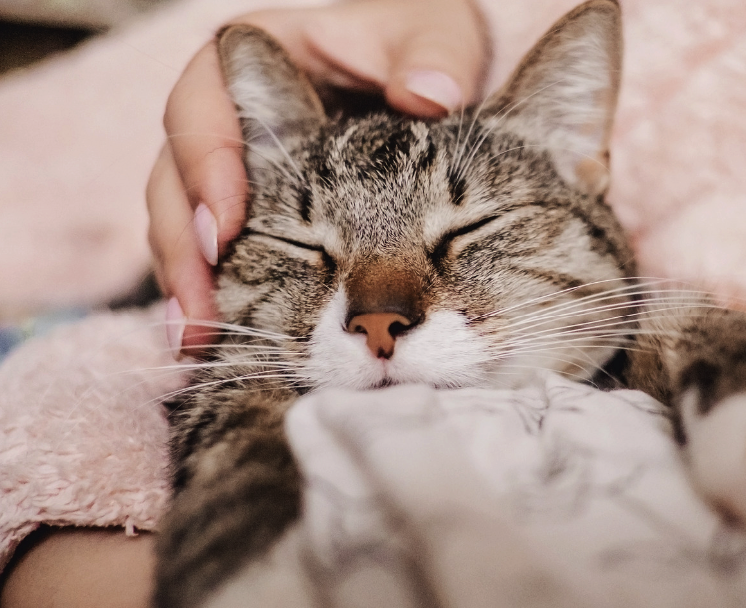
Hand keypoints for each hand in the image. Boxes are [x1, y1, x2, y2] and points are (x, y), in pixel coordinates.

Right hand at [147, 0, 488, 356]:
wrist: (437, 81)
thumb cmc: (428, 51)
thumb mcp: (439, 37)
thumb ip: (437, 55)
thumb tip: (430, 92)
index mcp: (263, 58)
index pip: (206, 100)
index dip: (206, 160)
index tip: (230, 223)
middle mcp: (236, 116)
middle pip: (178, 173)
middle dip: (186, 243)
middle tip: (204, 304)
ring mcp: (238, 169)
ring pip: (185, 221)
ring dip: (187, 281)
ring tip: (198, 340)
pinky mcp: (255, 215)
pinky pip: (213, 255)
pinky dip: (211, 296)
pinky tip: (212, 341)